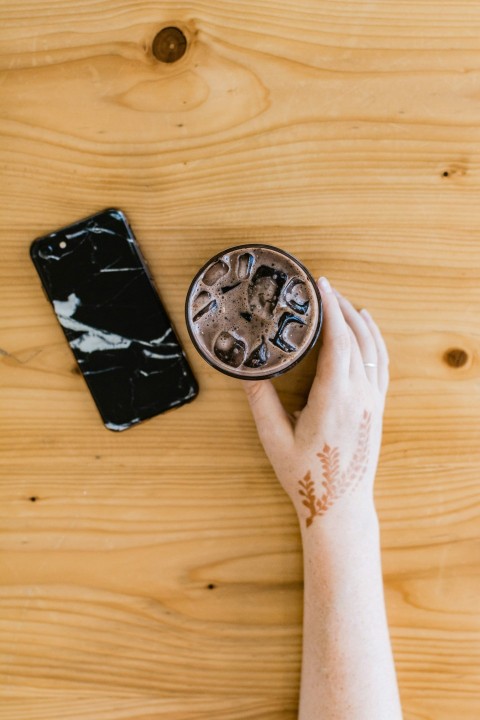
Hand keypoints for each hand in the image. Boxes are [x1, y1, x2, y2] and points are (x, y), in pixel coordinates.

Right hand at [242, 276, 389, 530]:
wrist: (339, 506)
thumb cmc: (305, 476)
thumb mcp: (274, 439)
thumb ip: (260, 402)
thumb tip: (245, 371)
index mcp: (333, 398)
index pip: (337, 340)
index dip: (330, 309)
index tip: (320, 286)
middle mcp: (359, 394)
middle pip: (356, 337)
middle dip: (341, 307)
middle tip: (324, 287)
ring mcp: (372, 401)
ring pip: (372, 348)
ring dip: (359, 320)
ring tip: (343, 300)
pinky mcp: (377, 408)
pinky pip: (381, 364)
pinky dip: (375, 341)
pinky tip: (368, 329)